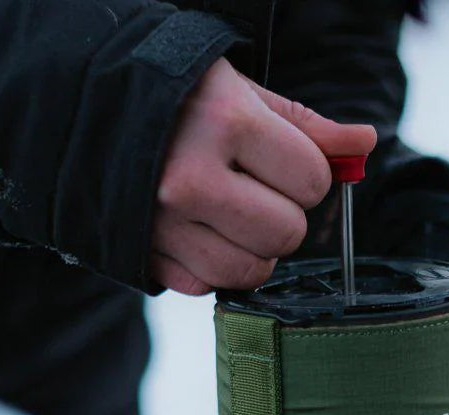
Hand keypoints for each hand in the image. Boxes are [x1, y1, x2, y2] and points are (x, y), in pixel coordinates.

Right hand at [151, 58, 375, 294]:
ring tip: (227, 213)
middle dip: (281, 215)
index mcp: (224, 122)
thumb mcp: (243, 93)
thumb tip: (365, 143)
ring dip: (253, 249)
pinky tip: (196, 231)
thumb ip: (308, 126)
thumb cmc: (180, 98)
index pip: (311, 182)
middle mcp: (190, 176)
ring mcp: (162, 222)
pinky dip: (212, 266)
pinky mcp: (144, 255)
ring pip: (252, 271)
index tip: (275, 159)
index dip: (304, 174)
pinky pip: (209, 286)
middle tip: (251, 189)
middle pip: (286, 234)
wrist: (84, 107)